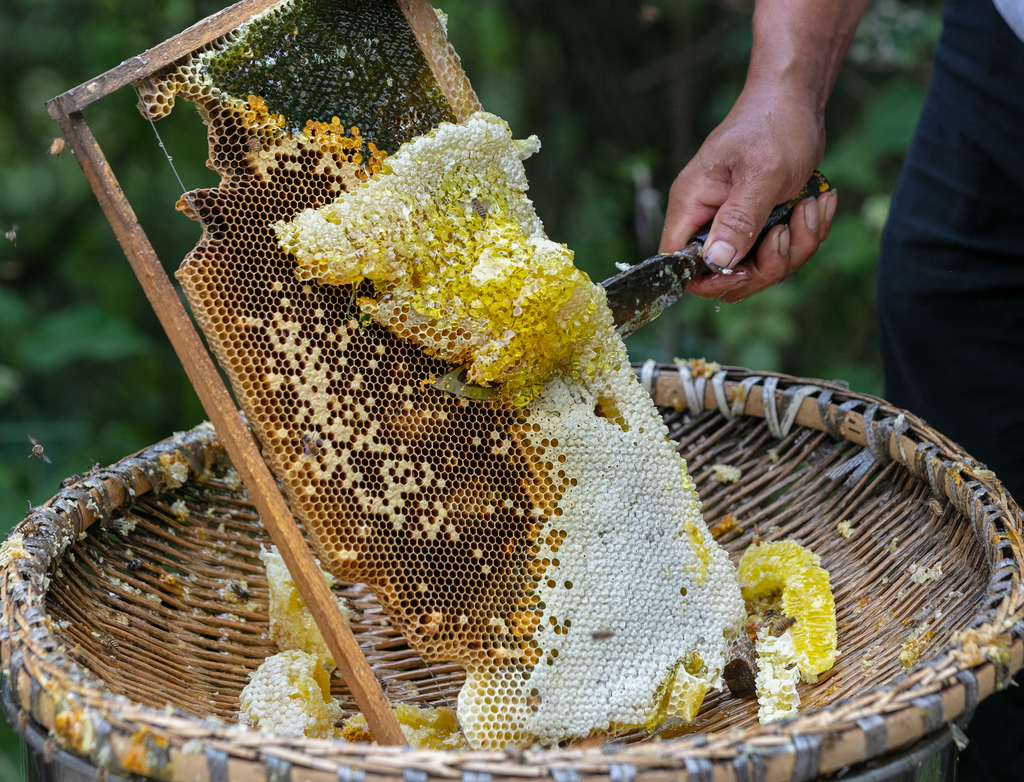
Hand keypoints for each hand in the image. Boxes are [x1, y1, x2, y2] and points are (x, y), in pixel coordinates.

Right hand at [659, 85, 832, 300]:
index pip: (679, 264)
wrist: (797, 100)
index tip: (744, 268)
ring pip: (758, 267)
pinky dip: (805, 234)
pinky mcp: (761, 223)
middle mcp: (709, 220)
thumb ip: (738, 220)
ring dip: (794, 247)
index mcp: (693, 206)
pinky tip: (817, 203)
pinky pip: (781, 251)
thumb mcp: (760, 173)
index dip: (709, 278)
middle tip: (787, 231)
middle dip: (765, 266)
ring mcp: (736, 223)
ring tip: (810, 206)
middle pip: (724, 274)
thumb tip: (716, 261)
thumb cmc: (772, 125)